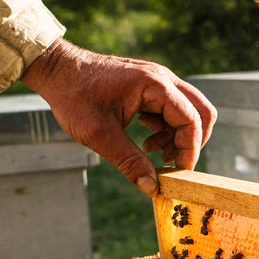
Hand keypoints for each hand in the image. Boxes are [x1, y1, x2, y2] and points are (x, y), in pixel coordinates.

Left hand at [20, 38, 215, 195]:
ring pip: (188, 112)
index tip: (177, 173)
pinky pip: (172, 110)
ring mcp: (158, 81)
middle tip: (173, 164)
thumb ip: (129, 162)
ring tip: (150, 153)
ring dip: (177, 137)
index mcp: (155, 85)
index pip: (191, 120)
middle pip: (201, 111)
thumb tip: (152, 188)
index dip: (189, 150)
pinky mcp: (150, 87)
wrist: (57, 69)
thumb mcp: (99, 134)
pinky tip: (144, 142)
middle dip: (192, 142)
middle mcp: (163, 79)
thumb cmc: (74, 96)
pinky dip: (166, 129)